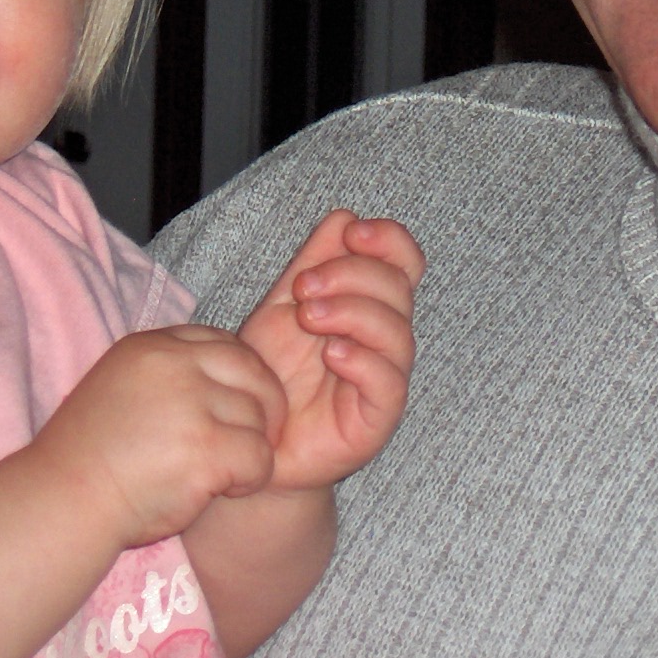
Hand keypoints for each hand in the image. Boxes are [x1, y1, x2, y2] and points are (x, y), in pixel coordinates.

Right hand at [29, 324, 287, 545]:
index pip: (223, 344)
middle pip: (254, 372)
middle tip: (250, 442)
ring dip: (250, 449)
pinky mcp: (206, 446)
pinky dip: (251, 479)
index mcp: (150, 347)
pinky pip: (261, 458)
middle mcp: (173, 365)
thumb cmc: (89, 460)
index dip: (239, 379)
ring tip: (219, 473)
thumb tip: (227, 380)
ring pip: (260, 419)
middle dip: (264, 408)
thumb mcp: (120, 389)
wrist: (63, 503)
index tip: (231, 410)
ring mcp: (192, 403)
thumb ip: (168, 377)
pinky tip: (224, 491)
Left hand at [239, 210, 422, 491]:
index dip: (388, 240)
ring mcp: (384, 379)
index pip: (404, 262)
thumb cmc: (271, 376)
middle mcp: (384, 340)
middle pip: (399, 289)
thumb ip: (312, 265)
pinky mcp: (377, 419)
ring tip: (308, 316)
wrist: (253, 441)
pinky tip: (331, 353)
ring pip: (397, 332)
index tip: (351, 233)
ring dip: (352, 312)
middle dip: (352, 275)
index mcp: (368, 306)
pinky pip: (389, 382)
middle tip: (304, 287)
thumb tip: (343, 216)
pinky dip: (362, 359)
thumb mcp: (281, 309)